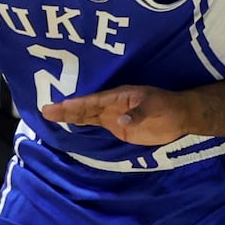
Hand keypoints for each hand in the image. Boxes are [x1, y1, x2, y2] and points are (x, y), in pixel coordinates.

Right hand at [42, 85, 191, 144]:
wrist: (179, 117)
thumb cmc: (168, 107)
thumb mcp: (156, 107)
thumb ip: (138, 114)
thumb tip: (120, 121)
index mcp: (119, 96)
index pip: (94, 101)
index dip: (77, 104)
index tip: (60, 106)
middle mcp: (112, 105)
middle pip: (85, 108)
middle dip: (65, 110)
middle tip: (44, 110)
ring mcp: (113, 116)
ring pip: (86, 116)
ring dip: (69, 117)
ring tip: (48, 115)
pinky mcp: (117, 127)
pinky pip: (95, 125)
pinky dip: (80, 125)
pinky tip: (67, 125)